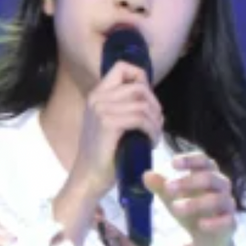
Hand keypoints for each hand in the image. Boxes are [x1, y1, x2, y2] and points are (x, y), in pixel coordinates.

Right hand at [68, 61, 164, 198]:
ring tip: (155, 135)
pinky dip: (152, 130)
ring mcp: (101, 110)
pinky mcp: (108, 124)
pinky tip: (152, 141)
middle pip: (139, 86)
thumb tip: (150, 100)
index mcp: (97, 94)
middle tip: (157, 123)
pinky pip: (140, 118)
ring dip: (156, 121)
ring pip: (143, 104)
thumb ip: (123, 107)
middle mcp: (97, 98)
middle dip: (155, 104)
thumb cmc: (103, 154)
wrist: (88, 177)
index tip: (148, 99)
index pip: (122, 67)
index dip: (141, 78)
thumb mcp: (109, 123)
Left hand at [144, 152, 236, 245]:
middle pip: (209, 177)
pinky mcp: (231, 223)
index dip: (190, 160)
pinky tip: (200, 225)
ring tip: (175, 208)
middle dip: (188, 181)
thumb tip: (147, 175)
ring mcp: (228, 204)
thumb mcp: (173, 198)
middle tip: (168, 188)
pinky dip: (214, 222)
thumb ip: (161, 186)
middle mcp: (221, 186)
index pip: (203, 161)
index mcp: (208, 174)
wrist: (207, 238)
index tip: (173, 163)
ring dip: (196, 203)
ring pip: (217, 199)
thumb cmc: (191, 210)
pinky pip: (227, 220)